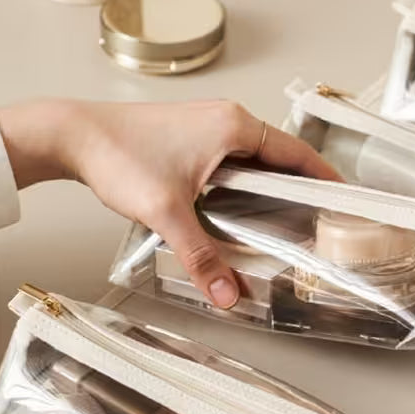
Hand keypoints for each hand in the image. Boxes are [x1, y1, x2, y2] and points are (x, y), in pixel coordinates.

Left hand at [0, 99, 339, 307]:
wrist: (71, 135)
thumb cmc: (118, 154)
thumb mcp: (167, 212)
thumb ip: (201, 257)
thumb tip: (227, 293)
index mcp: (234, 127)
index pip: (297, 152)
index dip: (323, 177)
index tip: (342, 195)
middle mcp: (225, 120)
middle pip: (281, 154)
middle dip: (302, 183)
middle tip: (318, 213)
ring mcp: (207, 126)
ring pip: (257, 155)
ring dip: (274, 180)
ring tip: (288, 212)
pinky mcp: (191, 136)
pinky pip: (235, 156)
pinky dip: (249, 177)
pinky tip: (243, 203)